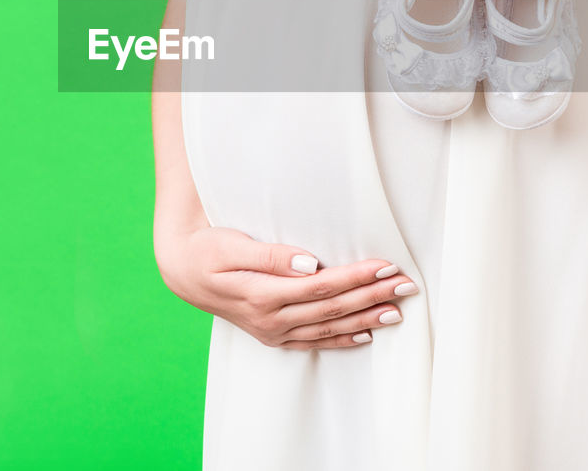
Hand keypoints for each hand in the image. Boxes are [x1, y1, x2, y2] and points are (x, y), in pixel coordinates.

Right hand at [156, 226, 418, 349]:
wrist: (181, 269)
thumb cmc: (208, 249)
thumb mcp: (232, 245)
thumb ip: (272, 256)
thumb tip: (311, 263)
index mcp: (263, 295)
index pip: (322, 287)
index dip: (357, 277)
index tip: (386, 265)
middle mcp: (271, 319)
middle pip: (332, 309)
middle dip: (372, 296)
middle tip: (406, 284)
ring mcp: (272, 331)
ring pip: (328, 328)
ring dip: (365, 320)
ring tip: (397, 311)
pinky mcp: (272, 335)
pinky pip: (313, 341)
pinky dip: (341, 340)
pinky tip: (365, 335)